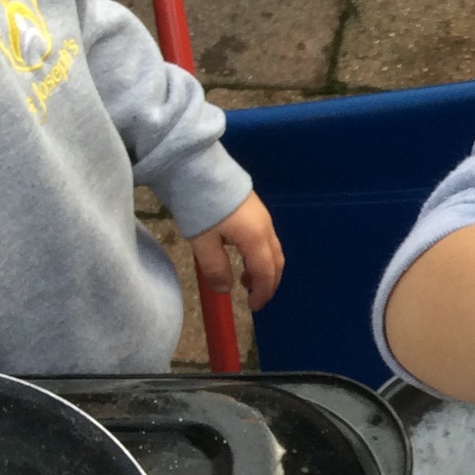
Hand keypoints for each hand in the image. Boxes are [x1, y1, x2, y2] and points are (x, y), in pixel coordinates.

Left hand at [191, 192, 283, 309]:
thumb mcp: (202, 241)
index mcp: (255, 238)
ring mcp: (262, 216)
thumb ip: (215, 268)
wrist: (197, 166)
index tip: (252, 308)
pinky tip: (241, 255)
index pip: (265, 273)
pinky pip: (266, 238)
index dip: (262, 293)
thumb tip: (225, 289)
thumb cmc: (200, 205)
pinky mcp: (254, 208)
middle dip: (269, 283)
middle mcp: (265, 227)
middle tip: (255, 298)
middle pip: (277, 261)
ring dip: (265, 268)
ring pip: (273, 249)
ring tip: (245, 279)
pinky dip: (261, 254)